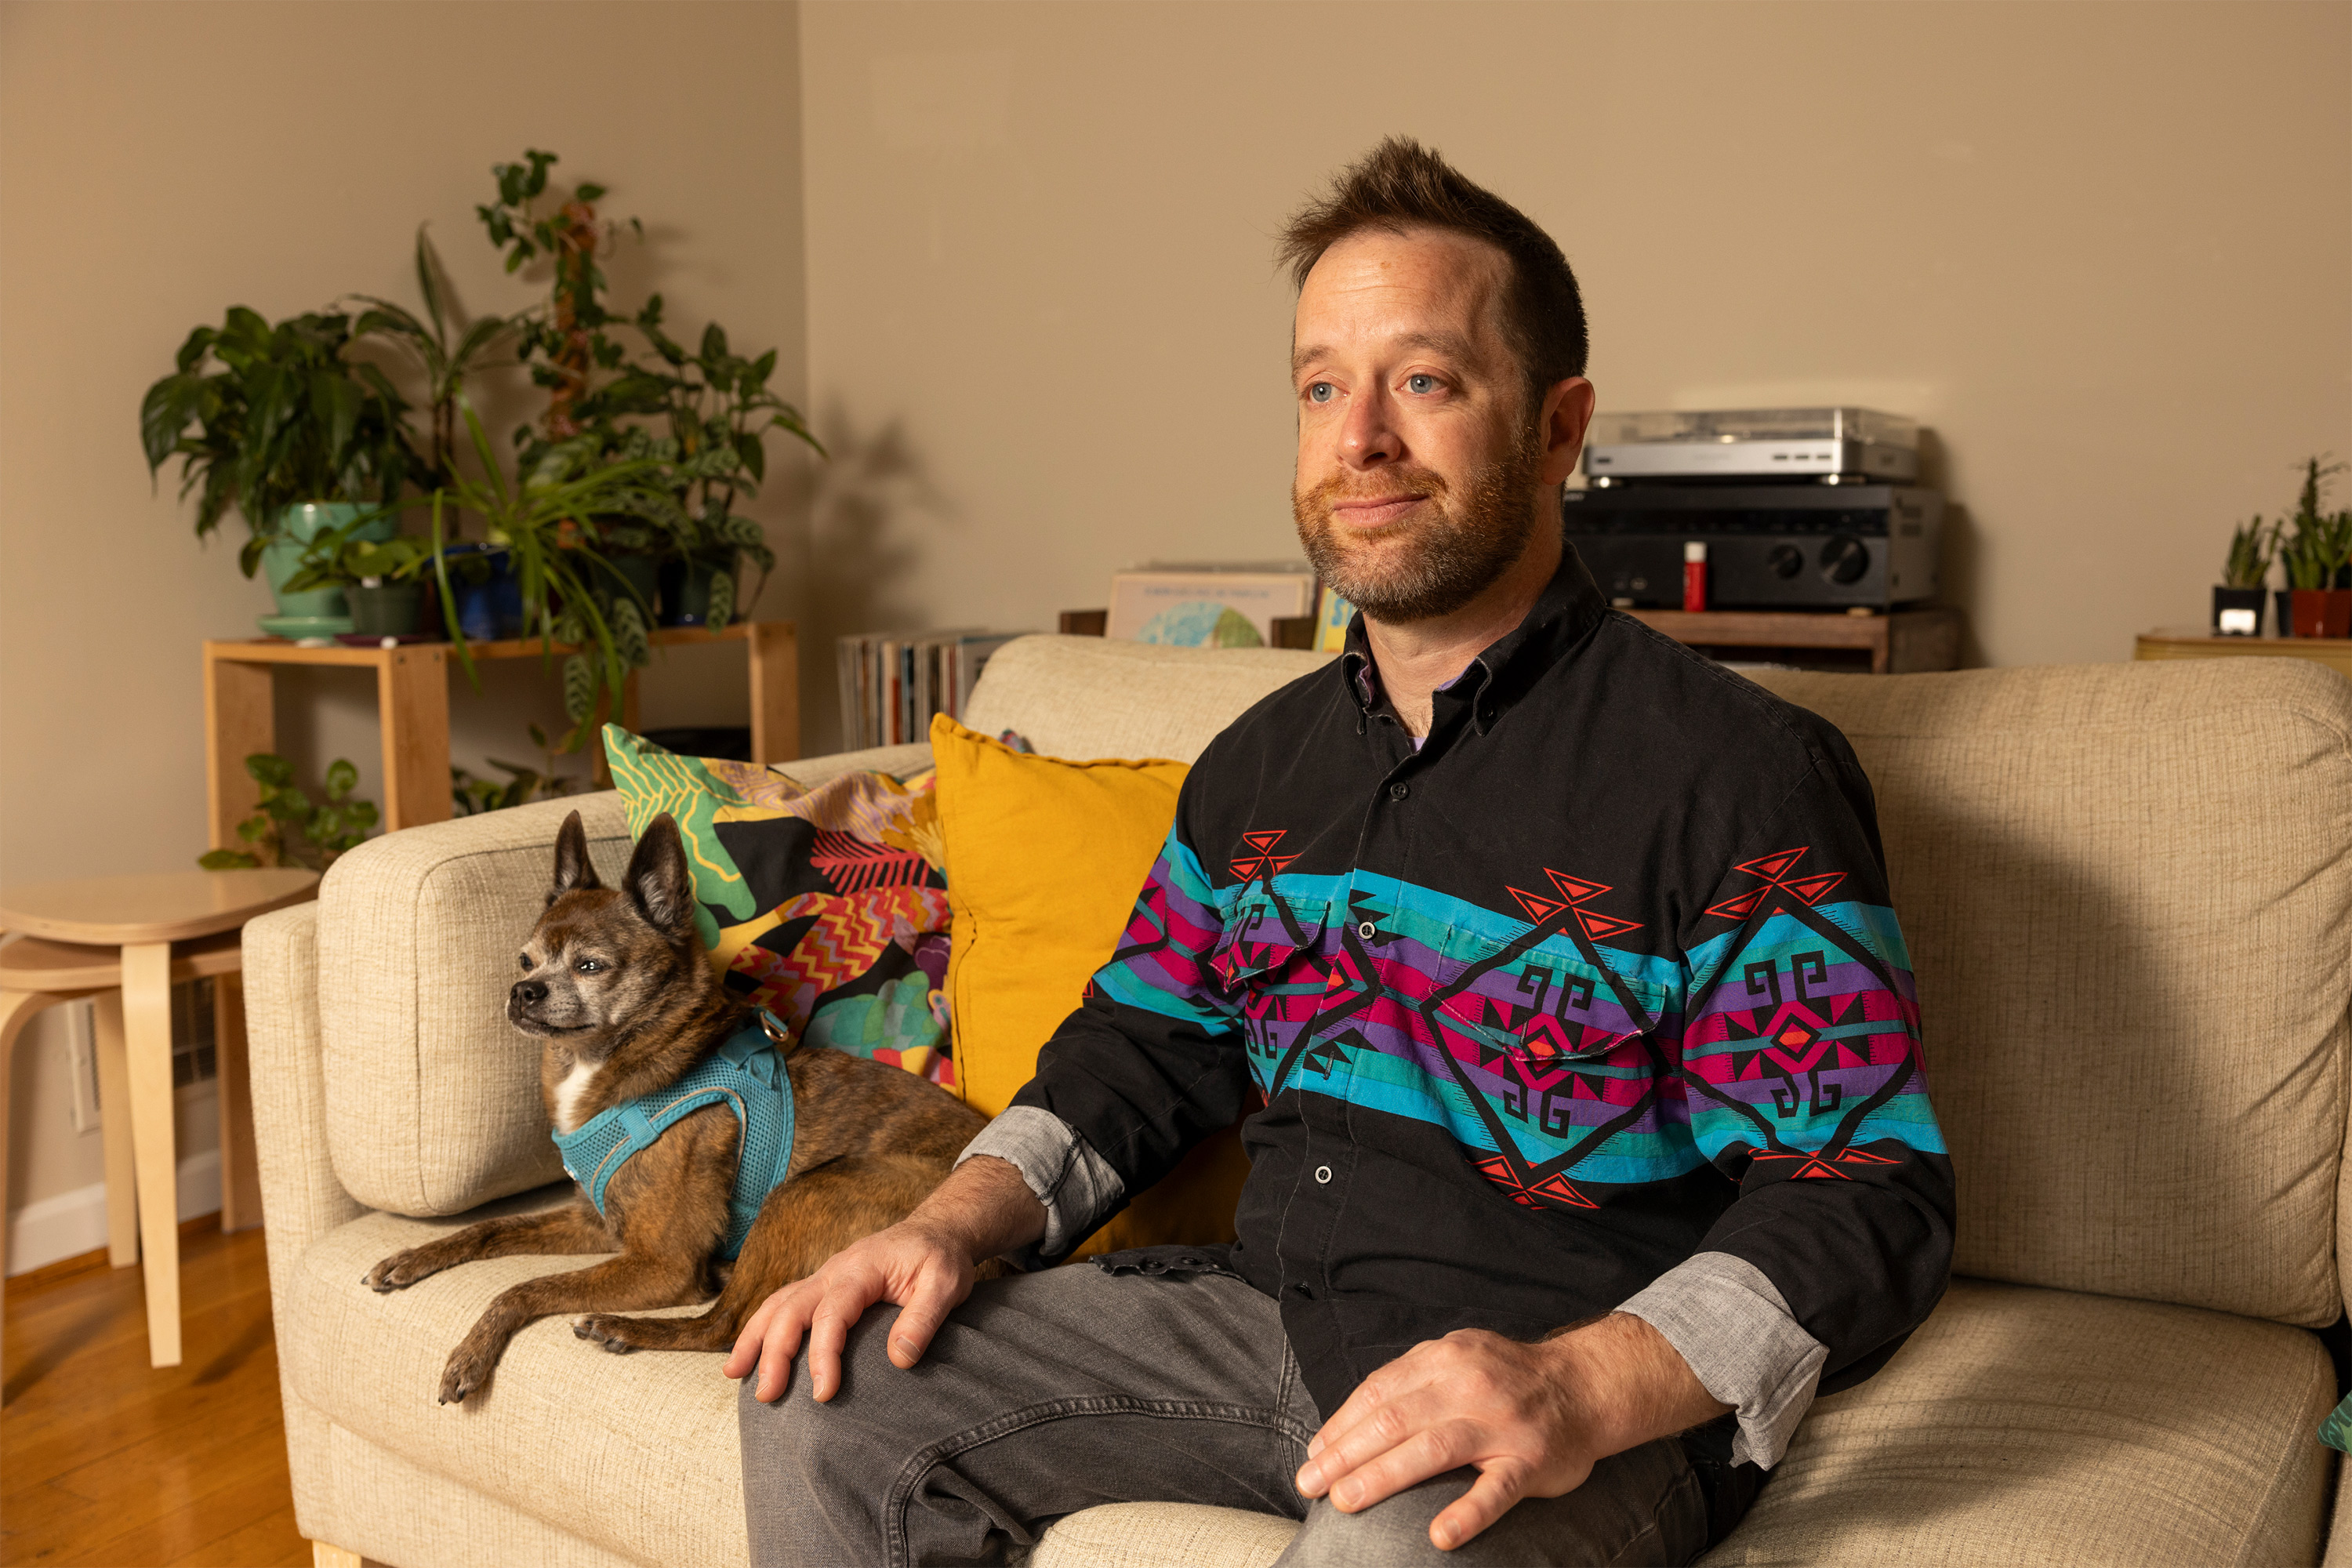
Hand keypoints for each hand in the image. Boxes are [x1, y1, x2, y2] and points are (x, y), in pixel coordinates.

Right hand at [721, 1154, 1044, 1403]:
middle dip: (773, 1352)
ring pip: (778, 1304)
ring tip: (733, 1373)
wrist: (937, 1230)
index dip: (823, 1355)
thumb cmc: (942, 1258)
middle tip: (766, 1395)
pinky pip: (784, 1304)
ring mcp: (825, 1277)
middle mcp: (834, 1271)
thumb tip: (899, 1360)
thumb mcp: (947, 1284)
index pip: (831, 1314)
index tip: (823, 1394)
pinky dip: (763, 1326)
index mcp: (861, 1269)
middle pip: (791, 1309)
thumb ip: (924, 1319)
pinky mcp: (824, 1287)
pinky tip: (750, 1353)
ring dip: (754, 1337)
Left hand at [1293, 1313, 1726, 1550]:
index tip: (1313, 1456)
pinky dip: (1467, 1512)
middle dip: (1346, 1454)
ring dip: (1382, 1476)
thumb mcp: (1455, 1360)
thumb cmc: (1504, 1380)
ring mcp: (1501, 1424)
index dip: (1340, 1426)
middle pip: (1394, 1419)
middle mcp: (1469, 1385)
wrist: (1584, 1386)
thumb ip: (1406, 1386)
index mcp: (1444, 1359)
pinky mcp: (1530, 1461)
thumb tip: (1339, 1432)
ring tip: (1346, 1501)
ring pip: (1433, 1448)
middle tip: (1312, 1486)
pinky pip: (1496, 1490)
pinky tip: (1440, 1535)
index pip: (1378, 1392)